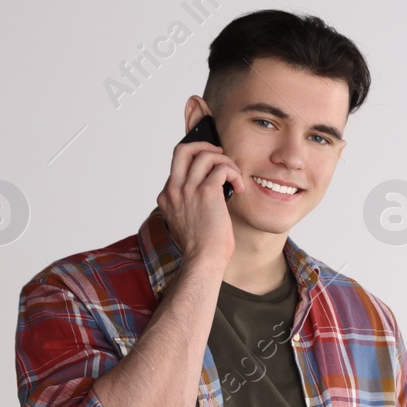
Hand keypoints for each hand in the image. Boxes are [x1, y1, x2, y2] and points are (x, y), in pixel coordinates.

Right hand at [157, 136, 242, 268]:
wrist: (203, 261)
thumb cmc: (200, 248)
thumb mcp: (186, 222)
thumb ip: (189, 205)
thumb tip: (209, 191)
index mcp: (167, 197)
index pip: (177, 166)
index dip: (196, 162)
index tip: (210, 167)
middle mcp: (174, 189)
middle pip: (182, 149)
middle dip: (204, 145)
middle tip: (220, 154)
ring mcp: (188, 189)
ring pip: (205, 154)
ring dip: (225, 161)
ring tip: (234, 175)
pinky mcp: (206, 192)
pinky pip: (221, 168)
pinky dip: (233, 173)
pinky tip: (239, 187)